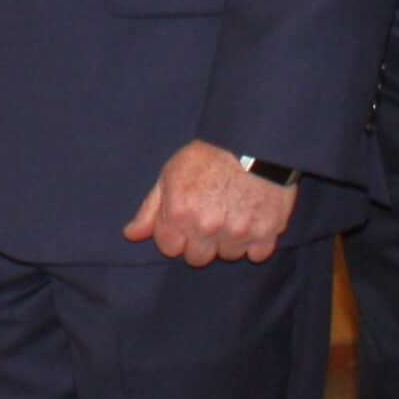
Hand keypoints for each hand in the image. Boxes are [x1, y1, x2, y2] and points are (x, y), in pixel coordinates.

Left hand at [125, 141, 295, 265]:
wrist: (255, 140)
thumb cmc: (209, 154)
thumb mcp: (171, 174)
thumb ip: (150, 209)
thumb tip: (131, 235)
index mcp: (180, 214)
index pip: (169, 248)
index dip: (175, 234)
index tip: (186, 220)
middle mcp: (207, 227)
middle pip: (197, 258)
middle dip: (200, 242)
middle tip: (210, 218)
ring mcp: (238, 232)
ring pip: (228, 255)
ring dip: (229, 241)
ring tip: (234, 214)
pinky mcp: (267, 232)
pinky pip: (257, 254)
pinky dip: (256, 242)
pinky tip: (253, 220)